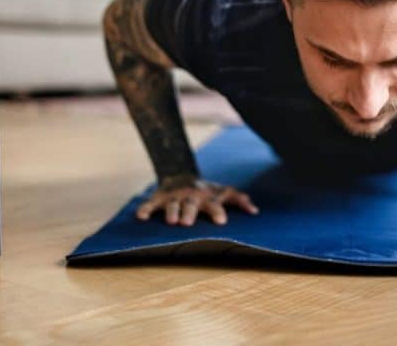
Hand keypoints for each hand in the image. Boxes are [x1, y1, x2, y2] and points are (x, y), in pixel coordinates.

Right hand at [136, 176, 258, 225]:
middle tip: (187, 224)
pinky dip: (145, 210)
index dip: (217, 211)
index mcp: (206, 196)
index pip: (214, 204)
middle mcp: (190, 196)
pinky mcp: (158, 198)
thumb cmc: (206, 190)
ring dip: (171, 211)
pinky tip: (141, 217)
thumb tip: (256, 211)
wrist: (180, 173)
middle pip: (190, 205)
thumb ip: (239, 199)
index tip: (222, 221)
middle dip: (189, 213)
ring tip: (171, 222)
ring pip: (172, 204)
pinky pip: (150, 204)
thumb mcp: (223, 191)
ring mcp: (174, 197)